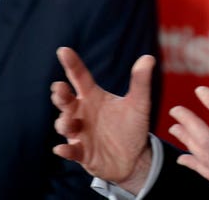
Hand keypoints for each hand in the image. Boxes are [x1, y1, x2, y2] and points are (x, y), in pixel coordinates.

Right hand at [51, 47, 155, 192]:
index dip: (72, 63)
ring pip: (64, 125)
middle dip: (60, 94)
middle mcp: (82, 112)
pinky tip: (61, 149)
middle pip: (65, 100)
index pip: (80, 77)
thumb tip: (148, 58)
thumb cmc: (133, 127)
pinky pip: (70, 151)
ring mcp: (80, 133)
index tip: (63, 50)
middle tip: (59, 88)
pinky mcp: (82, 153)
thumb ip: (140, 81)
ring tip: (70, 122)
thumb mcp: (139, 104)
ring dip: (64, 122)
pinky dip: (65, 150)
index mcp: (93, 96)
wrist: (135, 158)